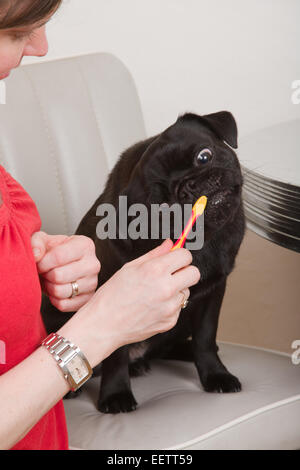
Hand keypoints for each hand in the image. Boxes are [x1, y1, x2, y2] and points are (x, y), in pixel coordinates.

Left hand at [31, 231, 100, 311]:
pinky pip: (63, 305)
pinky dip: (54, 300)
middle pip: (58, 276)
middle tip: (44, 272)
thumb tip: (36, 255)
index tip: (39, 263)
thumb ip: (37, 243)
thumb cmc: (55, 251)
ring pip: (60, 292)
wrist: (62, 265)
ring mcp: (92, 283)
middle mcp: (93, 264)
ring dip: (49, 288)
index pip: (58, 256)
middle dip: (45, 275)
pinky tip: (56, 289)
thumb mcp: (44, 240)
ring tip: (50, 280)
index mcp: (85, 245)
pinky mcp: (87, 299)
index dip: (42, 263)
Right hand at [58, 239, 200, 367]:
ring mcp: (170, 307)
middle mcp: (166, 288)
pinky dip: (169, 305)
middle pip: (194, 273)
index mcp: (155, 270)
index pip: (185, 255)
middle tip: (171, 273)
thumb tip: (170, 244)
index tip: (174, 258)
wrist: (104, 325)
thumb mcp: (129, 268)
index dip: (180, 255)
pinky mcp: (171, 321)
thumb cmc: (111, 296)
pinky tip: (152, 306)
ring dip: (176, 289)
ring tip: (155, 293)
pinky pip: (179, 307)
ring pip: (186, 291)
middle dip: (185, 270)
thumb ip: (154, 255)